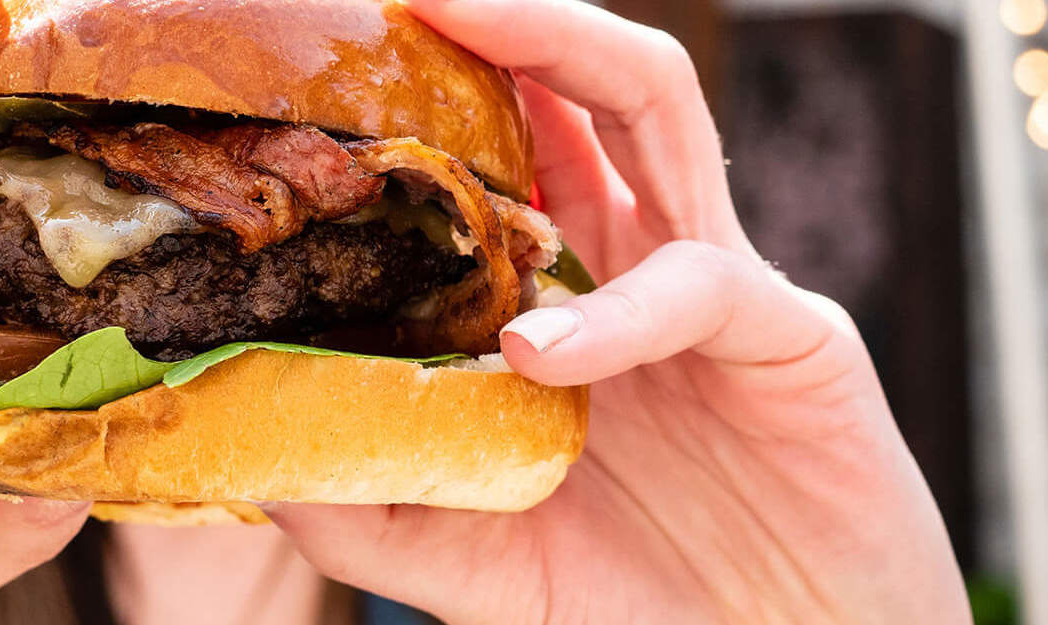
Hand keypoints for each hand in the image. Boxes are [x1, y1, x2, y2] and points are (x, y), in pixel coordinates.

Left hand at [261, 1, 969, 622]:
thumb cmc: (647, 609)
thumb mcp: (478, 565)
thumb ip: (379, 509)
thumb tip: (254, 450)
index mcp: (575, 302)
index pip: (509, 159)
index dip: (434, 99)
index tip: (335, 63)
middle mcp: (643, 268)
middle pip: (581, 92)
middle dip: (503, 24)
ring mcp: (722, 290)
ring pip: (657, 110)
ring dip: (565, 48)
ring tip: (467, 16)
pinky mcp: (793, 341)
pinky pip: (702, 287)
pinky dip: (615, 310)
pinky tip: (540, 350)